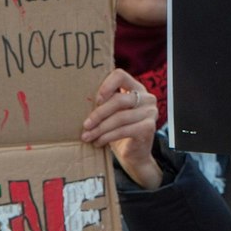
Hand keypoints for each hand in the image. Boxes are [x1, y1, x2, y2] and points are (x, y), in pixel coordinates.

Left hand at [82, 68, 162, 188]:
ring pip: (120, 117)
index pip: (120, 75)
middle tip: (85, 125)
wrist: (135, 155)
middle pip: (119, 100)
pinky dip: (107, 137)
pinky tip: (98, 142)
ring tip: (87, 136)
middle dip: (99, 114)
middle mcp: (147, 98)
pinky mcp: (149, 127)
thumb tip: (80, 102)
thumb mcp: (112, 114)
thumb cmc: (119, 131)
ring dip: (100, 128)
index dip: (106, 85)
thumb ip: (105, 104)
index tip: (95, 100)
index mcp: (136, 88)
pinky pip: (124, 130)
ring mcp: (150, 112)